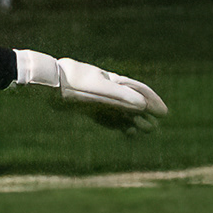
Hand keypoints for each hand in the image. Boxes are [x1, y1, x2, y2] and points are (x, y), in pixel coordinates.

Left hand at [15, 50, 167, 134]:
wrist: (48, 83)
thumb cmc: (73, 82)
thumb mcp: (99, 89)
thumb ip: (119, 96)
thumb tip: (141, 105)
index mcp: (113, 80)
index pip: (138, 90)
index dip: (152, 101)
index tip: (164, 113)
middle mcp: (107, 89)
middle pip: (130, 102)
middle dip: (143, 114)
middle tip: (153, 128)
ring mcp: (97, 98)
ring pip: (119, 111)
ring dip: (131, 121)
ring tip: (142, 132)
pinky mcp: (86, 107)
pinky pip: (105, 117)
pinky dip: (116, 124)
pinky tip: (124, 132)